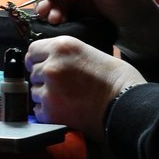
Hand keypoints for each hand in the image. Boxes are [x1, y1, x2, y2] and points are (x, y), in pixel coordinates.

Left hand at [25, 35, 145, 141]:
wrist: (126, 104)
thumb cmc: (116, 79)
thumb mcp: (89, 51)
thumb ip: (66, 55)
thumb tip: (49, 60)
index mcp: (62, 46)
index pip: (32, 51)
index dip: (38, 59)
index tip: (44, 65)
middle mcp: (52, 65)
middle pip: (33, 72)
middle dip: (44, 78)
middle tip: (61, 85)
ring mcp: (49, 89)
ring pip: (34, 92)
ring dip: (45, 95)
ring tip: (65, 99)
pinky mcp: (50, 111)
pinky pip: (37, 110)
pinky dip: (47, 112)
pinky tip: (64, 110)